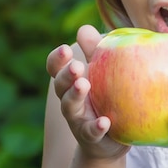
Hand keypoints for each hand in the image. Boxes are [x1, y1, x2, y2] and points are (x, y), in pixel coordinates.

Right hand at [46, 25, 129, 160]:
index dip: (57, 59)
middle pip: (60, 86)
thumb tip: (84, 28)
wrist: (112, 139)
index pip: (55, 67)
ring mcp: (78, 119)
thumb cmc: (106, 96)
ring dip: (74, 95)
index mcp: (70, 80)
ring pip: (70, 107)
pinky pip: (90, 132)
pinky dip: (95, 127)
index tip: (66, 49)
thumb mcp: (102, 71)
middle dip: (66, 75)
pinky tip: (104, 122)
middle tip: (76, 66)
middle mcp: (69, 98)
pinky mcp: (91, 137)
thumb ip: (95, 51)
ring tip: (84, 85)